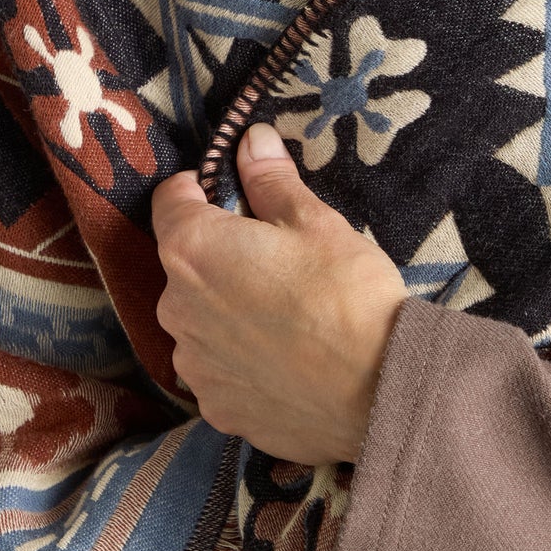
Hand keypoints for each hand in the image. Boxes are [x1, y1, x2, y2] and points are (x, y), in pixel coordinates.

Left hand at [150, 124, 406, 463]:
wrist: (380, 390)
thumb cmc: (348, 296)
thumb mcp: (316, 222)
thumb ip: (271, 181)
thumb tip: (251, 142)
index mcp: (194, 250)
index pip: (170, 199)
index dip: (202, 189)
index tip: (235, 195)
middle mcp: (176, 309)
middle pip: (186, 266)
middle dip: (222, 258)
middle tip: (278, 262)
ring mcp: (194, 365)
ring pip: (202, 322)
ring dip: (229, 313)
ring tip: (286, 318)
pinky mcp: (217, 408)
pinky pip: (220, 370)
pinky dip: (243, 362)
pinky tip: (287, 360)